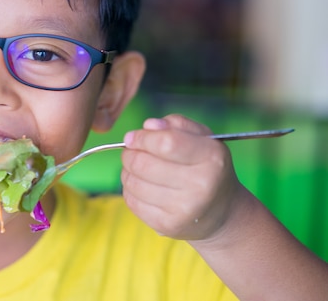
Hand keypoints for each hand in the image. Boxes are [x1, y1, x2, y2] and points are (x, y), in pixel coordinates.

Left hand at [121, 114, 240, 239]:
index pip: (165, 143)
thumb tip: (148, 125)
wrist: (221, 213)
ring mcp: (184, 208)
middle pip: (144, 164)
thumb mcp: (203, 139)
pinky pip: (132, 202)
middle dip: (129, 154)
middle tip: (131, 152)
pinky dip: (129, 190)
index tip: (132, 137)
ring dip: (127, 171)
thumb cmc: (207, 167)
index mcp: (212, 158)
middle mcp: (201, 185)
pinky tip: (141, 186)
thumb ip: (177, 124)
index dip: (142, 138)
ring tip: (137, 168)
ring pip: (134, 183)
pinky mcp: (168, 225)